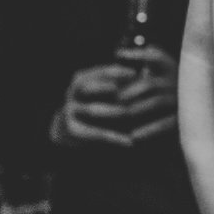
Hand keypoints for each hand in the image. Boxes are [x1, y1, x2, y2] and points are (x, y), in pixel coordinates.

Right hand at [53, 51, 177, 146]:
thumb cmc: (95, 103)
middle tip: (132, 92)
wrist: (68, 128)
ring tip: (131, 113)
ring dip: (114, 111)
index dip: (116, 71)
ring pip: (93, 109)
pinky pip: (95, 133)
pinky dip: (114, 137)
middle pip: (90, 87)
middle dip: (111, 88)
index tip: (134, 72)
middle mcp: (73, 93)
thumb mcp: (102, 88)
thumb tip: (146, 73)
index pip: (99, 71)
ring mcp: (71, 111)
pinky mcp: (72, 130)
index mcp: (82, 79)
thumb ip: (119, 81)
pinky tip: (130, 142)